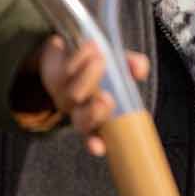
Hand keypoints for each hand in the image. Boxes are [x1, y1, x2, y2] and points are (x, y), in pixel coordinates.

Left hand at [37, 37, 148, 155]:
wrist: (67, 47)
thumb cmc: (96, 62)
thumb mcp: (118, 65)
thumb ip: (131, 66)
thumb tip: (140, 70)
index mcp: (97, 114)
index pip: (97, 136)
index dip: (97, 143)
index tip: (98, 148)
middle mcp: (79, 110)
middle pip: (82, 122)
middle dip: (94, 113)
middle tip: (106, 99)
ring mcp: (65, 95)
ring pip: (72, 96)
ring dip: (87, 77)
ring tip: (100, 59)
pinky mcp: (54, 77)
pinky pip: (66, 71)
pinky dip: (80, 58)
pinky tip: (91, 47)